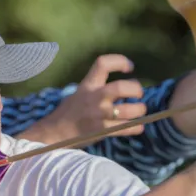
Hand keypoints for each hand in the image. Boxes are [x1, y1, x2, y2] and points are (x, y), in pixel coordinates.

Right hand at [18, 54, 147, 143]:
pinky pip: (125, 128)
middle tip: (138, 94)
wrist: (55, 133)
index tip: (130, 68)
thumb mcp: (79, 93)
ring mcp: (98, 114)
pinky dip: (136, 127)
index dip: (120, 61)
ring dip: (139, 110)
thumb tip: (121, 88)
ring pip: (127, 109)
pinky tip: (138, 127)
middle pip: (120, 87)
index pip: (103, 64)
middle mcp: (94, 97)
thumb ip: (96, 89)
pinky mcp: (101, 131)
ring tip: (140, 111)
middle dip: (135, 89)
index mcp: (88, 85)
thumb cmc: (68, 112)